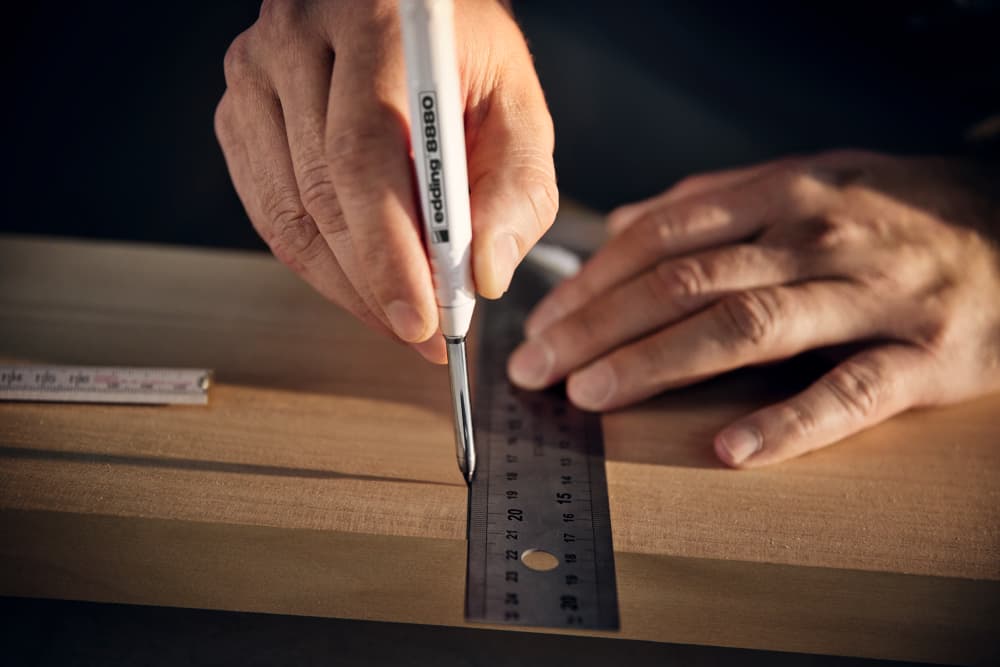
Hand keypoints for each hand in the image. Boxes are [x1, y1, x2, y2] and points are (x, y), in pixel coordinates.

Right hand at [215, 0, 556, 362]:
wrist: (410, 13)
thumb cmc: (465, 59)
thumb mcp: (517, 108)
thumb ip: (517, 188)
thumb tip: (483, 275)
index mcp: (375, 24)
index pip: (363, 155)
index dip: (387, 252)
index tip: (420, 319)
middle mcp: (298, 40)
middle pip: (320, 194)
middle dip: (373, 283)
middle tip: (420, 331)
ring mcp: (255, 74)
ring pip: (286, 216)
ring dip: (345, 283)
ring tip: (397, 313)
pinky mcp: (238, 112)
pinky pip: (269, 213)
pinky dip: (316, 261)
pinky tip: (359, 279)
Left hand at [508, 150, 999, 466]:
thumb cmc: (889, 210)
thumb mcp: (802, 179)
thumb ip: (711, 204)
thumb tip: (622, 227)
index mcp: (779, 196)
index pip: (662, 237)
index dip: (593, 282)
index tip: (542, 322)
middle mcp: (815, 238)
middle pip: (686, 282)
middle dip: (600, 327)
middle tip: (538, 368)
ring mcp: (870, 296)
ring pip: (748, 328)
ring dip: (660, 363)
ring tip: (595, 395)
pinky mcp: (925, 357)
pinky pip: (850, 394)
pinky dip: (789, 423)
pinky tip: (730, 449)